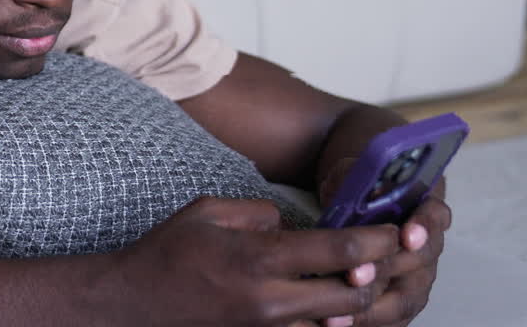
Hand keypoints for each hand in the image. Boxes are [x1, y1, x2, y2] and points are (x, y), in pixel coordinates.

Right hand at [107, 197, 400, 326]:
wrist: (132, 305)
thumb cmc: (167, 253)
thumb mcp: (208, 211)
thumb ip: (260, 213)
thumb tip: (294, 227)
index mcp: (257, 258)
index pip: (341, 249)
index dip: (378, 239)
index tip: (394, 229)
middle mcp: (269, 300)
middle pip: (354, 294)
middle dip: (378, 275)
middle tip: (389, 258)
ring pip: (338, 323)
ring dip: (357, 303)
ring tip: (363, 281)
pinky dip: (327, 320)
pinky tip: (331, 305)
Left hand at [317, 161, 451, 326]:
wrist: (359, 208)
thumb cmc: (358, 189)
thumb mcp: (354, 174)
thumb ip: (360, 180)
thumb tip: (362, 191)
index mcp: (424, 207)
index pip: (435, 216)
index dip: (424, 226)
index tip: (408, 235)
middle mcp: (427, 248)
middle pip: (416, 264)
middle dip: (383, 271)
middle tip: (354, 276)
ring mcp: (417, 279)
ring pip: (403, 300)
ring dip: (370, 310)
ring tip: (335, 316)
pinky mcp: (400, 304)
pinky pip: (390, 321)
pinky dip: (363, 324)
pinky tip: (332, 325)